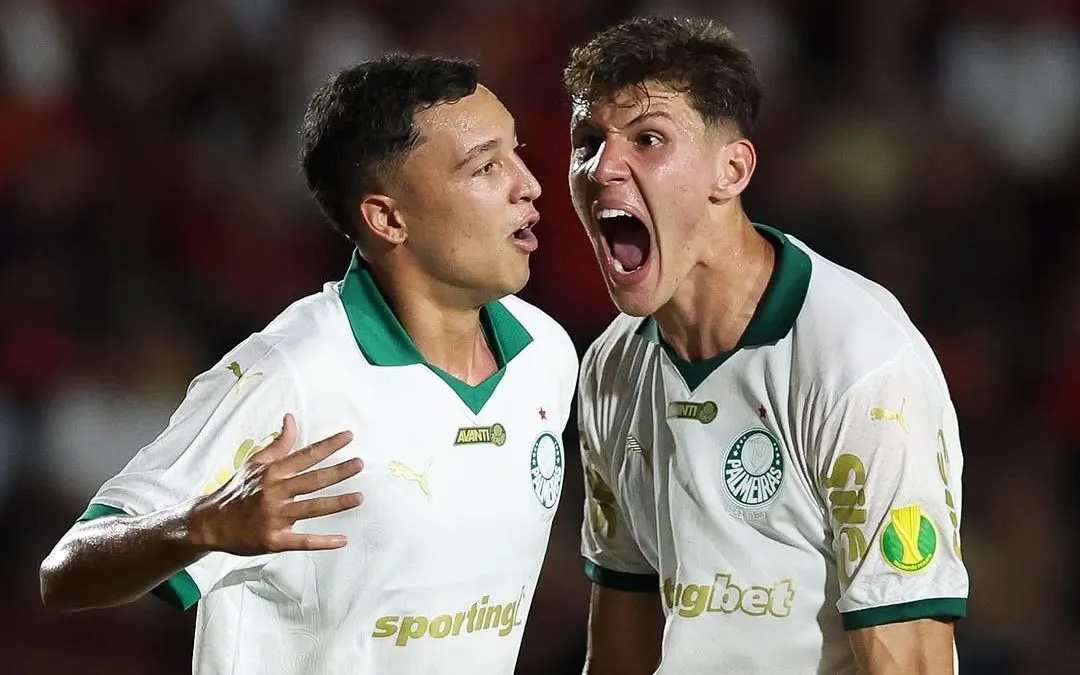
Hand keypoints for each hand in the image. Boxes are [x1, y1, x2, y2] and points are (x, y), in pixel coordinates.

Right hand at [189, 414, 362, 554]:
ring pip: (311, 508)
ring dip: (337, 503)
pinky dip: (322, 542)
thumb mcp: (255, 463)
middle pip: (313, 480)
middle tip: (360, 464)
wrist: (210, 523)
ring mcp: (275, 517)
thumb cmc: (237, 491)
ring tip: (359, 497)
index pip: (306, 455)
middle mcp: (275, 492)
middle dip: (338, 472)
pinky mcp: (274, 540)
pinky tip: (342, 540)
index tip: (349, 437)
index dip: (328, 445)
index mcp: (273, 473)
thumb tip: (291, 418)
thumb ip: (278, 444)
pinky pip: (302, 541)